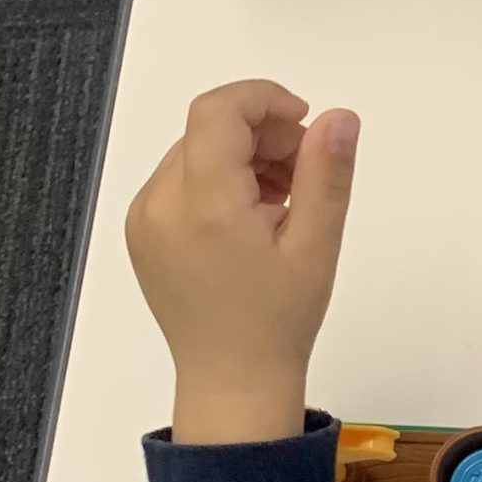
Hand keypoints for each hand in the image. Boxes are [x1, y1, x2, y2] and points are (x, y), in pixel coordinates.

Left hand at [126, 81, 358, 443]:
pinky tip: (254, 218)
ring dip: (244, 157)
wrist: (232, 381)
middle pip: (209, 129)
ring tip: (284, 203)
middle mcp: (158, 205)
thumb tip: (339, 116)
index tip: (306, 124)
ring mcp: (144, 219)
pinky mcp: (142, 233)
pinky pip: (182, 179)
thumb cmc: (279, 319)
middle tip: (306, 176)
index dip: (265, 99)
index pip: (218, 111)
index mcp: (201, 206)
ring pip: (197, 151)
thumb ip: (327, 172)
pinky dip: (221, 180)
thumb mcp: (317, 244)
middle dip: (264, 135)